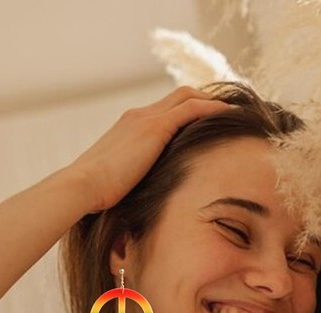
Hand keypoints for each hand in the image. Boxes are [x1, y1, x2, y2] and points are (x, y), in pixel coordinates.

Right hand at [67, 85, 233, 212]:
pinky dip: (213, 109)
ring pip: (189, 96)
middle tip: (230, 112)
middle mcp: (138, 116)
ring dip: (215, 102)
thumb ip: (136, 186)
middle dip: (206, 100)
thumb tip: (145, 209)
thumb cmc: (95, 196)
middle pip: (180, 95)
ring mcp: (146, 118)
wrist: (82, 187)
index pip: (164, 110)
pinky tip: (233, 117)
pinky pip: (192, 108)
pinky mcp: (155, 127)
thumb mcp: (119, 187)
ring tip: (239, 112)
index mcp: (129, 128)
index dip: (188, 112)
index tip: (208, 122)